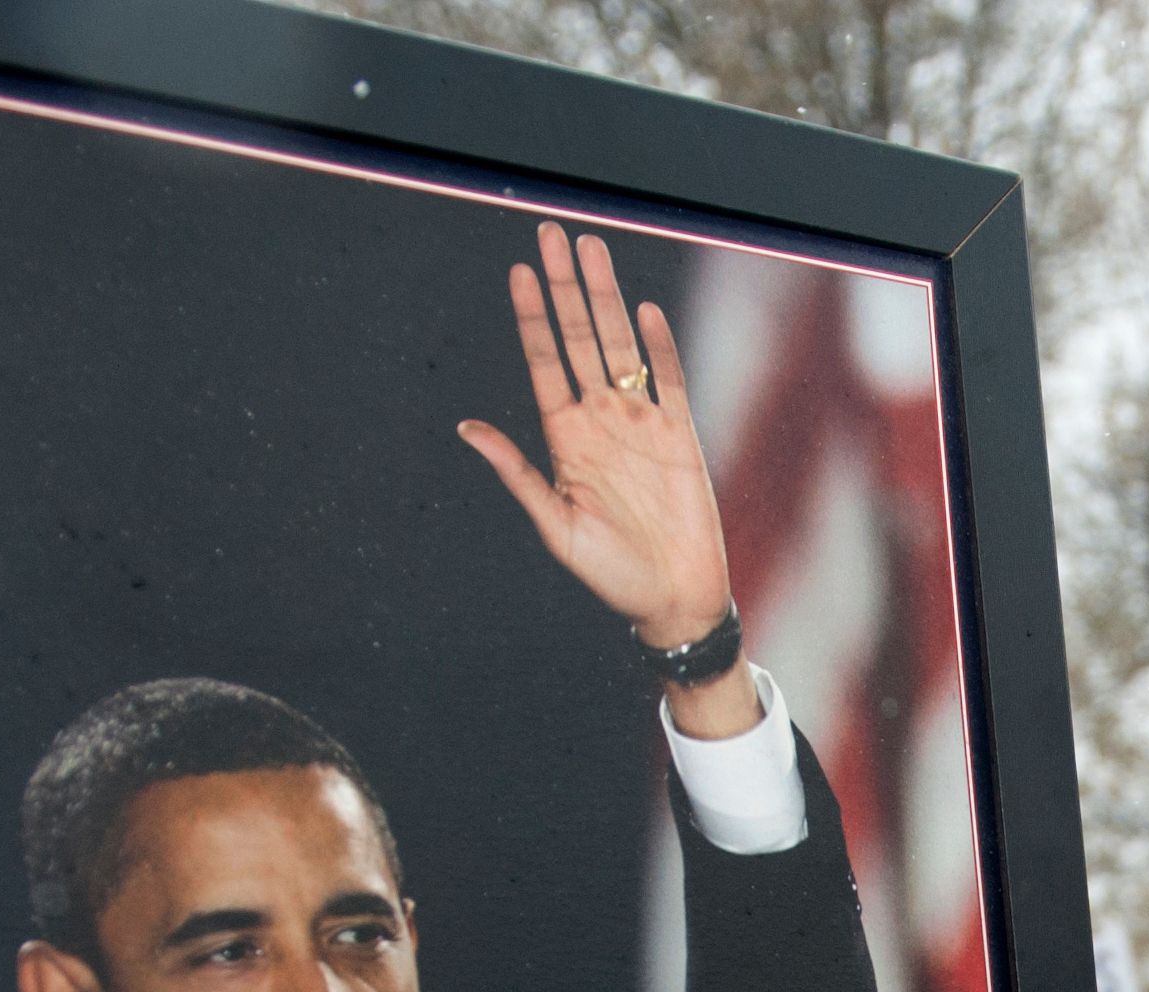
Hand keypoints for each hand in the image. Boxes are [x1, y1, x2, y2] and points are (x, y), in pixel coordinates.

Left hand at [457, 224, 737, 659]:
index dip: (532, 318)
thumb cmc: (612, 575)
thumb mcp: (555, 526)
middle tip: (551, 234)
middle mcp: (601, 419)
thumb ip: (517, 473)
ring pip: (621, 344)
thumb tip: (467, 429)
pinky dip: (659, 345)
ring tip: (591, 249)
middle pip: (580, 337)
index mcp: (565, 437)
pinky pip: (670, 379)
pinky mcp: (681, 435)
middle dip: (564, 287)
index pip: (544, 362)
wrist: (674, 599)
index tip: (518, 272)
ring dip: (606, 297)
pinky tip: (644, 310)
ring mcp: (641, 422)